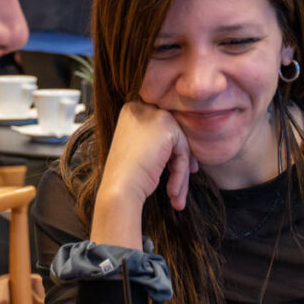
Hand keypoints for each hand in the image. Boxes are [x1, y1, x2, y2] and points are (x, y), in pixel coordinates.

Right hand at [90, 101, 198, 248]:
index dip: (168, 152)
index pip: (159, 129)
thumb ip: (155, 140)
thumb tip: (182, 144)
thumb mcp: (138, 150)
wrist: (120, 187)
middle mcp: (141, 108)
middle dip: (178, 162)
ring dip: (180, 172)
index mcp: (131, 111)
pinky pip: (183, 151)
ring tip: (175, 195)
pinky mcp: (167, 126)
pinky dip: (180, 173)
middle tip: (178, 187)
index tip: (170, 173)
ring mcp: (154, 115)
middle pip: (171, 135)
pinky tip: (172, 191)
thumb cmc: (126, 175)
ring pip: (179, 144)